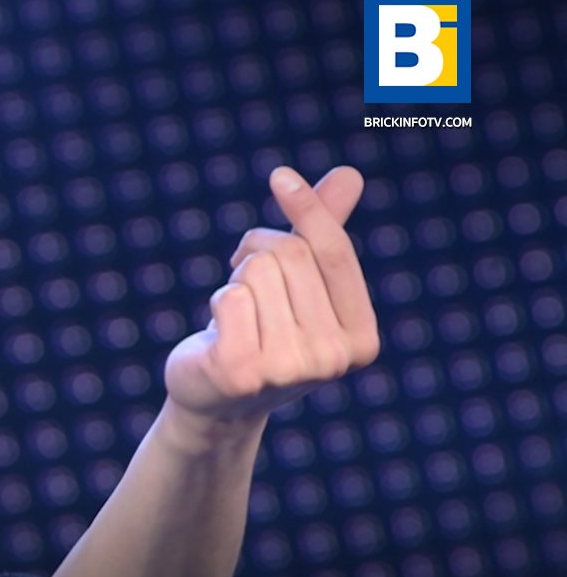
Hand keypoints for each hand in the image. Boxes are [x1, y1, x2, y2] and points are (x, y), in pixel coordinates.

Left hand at [162, 165, 382, 434]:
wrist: (216, 403)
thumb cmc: (262, 335)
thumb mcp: (301, 288)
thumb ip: (323, 236)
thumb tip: (350, 174)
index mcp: (361, 338)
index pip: (336, 254)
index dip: (308, 210)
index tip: (279, 176)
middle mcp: (333, 358)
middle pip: (291, 255)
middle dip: (258, 251)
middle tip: (243, 277)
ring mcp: (289, 369)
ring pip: (258, 271)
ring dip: (237, 280)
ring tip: (236, 313)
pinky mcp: (243, 372)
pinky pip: (230, 296)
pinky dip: (218, 301)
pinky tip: (218, 333)